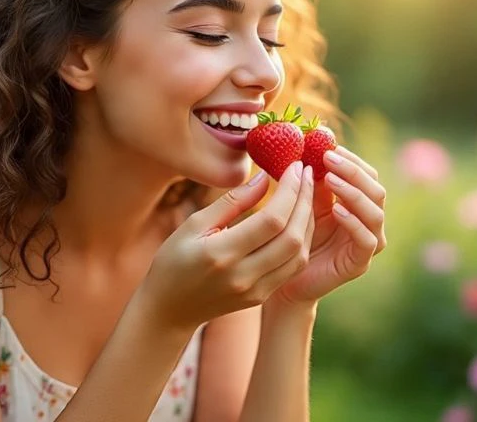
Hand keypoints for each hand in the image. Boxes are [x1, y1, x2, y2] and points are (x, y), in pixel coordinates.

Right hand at [141, 161, 313, 331]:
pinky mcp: (261, 297)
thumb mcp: (194, 224)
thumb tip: (264, 177)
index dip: (289, 190)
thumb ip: (231, 202)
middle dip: (305, 201)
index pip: (271, 220)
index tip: (295, 166)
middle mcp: (243, 276)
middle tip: (307, 173)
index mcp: (221, 254)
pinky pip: (292, 267)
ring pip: (298, 254)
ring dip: (308, 220)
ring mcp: (255, 291)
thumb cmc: (173, 260)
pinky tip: (299, 218)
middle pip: (291, 237)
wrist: (169, 309)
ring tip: (306, 192)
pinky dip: (302, 240)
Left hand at [268, 145, 386, 306]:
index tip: (328, 146)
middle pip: (376, 190)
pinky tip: (336, 210)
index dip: (352, 159)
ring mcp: (368, 243)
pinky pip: (366, 240)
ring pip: (375, 212)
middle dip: (353, 171)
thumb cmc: (293, 235)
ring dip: (353, 192)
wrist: (283, 276)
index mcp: (358, 203)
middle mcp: (368, 221)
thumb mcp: (304, 202)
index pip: (367, 175)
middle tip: (329, 158)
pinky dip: (353, 222)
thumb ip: (313, 180)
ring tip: (331, 179)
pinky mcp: (360, 263)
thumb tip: (309, 145)